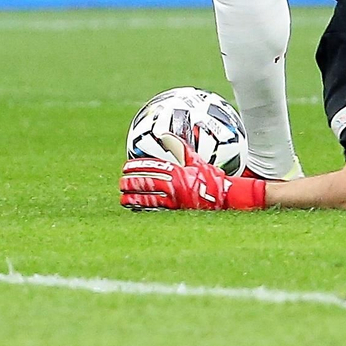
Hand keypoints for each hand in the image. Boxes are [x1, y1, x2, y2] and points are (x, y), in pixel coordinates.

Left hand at [120, 139, 265, 210]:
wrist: (224, 195)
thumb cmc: (211, 176)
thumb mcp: (196, 159)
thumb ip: (179, 147)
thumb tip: (164, 134)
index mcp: (177, 171)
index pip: (151, 168)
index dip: (136, 168)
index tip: (125, 167)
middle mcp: (173, 185)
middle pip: (145, 183)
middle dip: (131, 182)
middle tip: (121, 182)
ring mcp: (173, 199)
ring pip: (147, 198)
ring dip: (133, 197)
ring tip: (123, 197)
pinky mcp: (174, 210)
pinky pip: (154, 208)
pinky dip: (142, 207)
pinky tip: (134, 207)